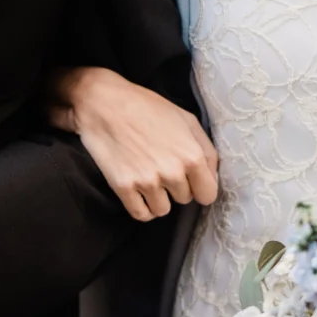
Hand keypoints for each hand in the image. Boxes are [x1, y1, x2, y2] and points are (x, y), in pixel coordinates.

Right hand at [49, 66, 218, 220]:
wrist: (104, 103)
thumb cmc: (147, 108)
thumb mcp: (186, 120)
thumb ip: (206, 150)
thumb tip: (212, 177)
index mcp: (192, 156)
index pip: (208, 195)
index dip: (200, 187)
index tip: (190, 180)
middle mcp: (172, 172)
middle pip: (184, 200)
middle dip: (176, 187)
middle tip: (161, 166)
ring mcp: (147, 181)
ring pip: (162, 210)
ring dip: (158, 198)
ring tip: (148, 176)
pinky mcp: (124, 187)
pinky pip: (141, 214)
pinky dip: (141, 207)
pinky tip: (138, 191)